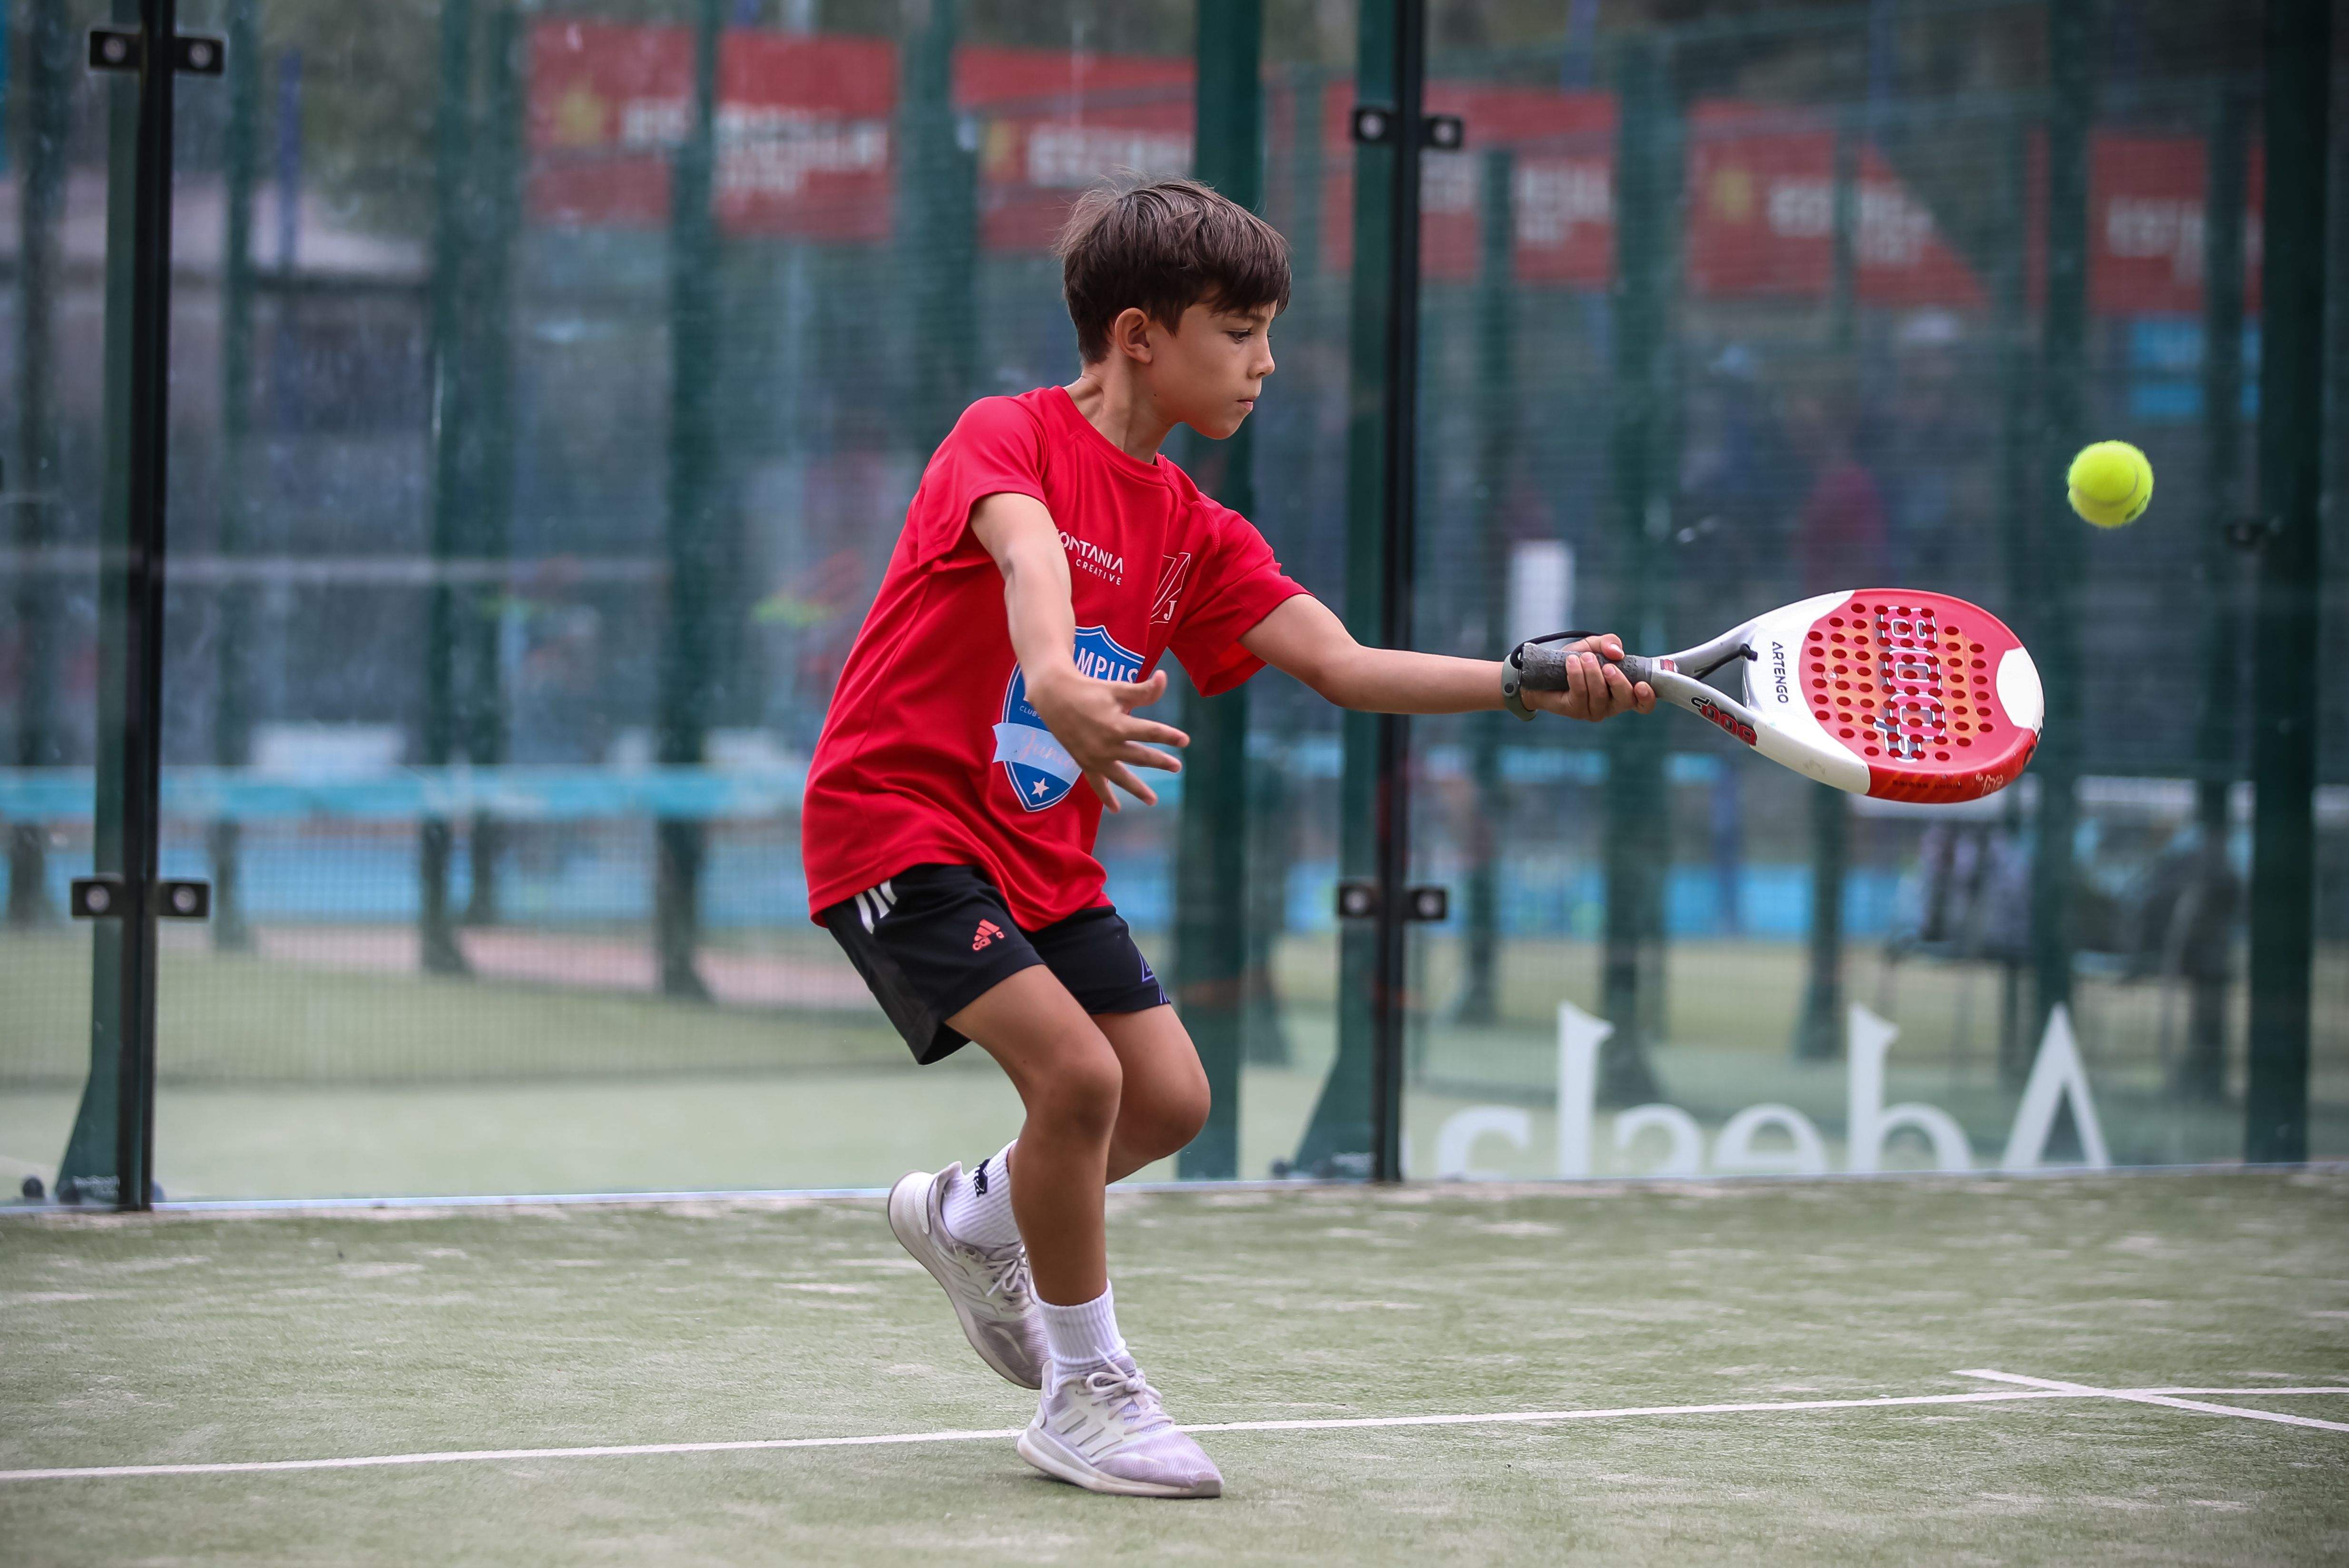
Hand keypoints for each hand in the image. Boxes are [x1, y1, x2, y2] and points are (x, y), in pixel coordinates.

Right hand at [1027, 666, 1189, 810]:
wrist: (1055, 697)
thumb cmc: (1090, 690)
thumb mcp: (1117, 688)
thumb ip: (1143, 690)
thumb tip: (1165, 677)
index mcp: (1117, 725)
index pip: (1150, 732)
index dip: (1169, 736)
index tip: (1185, 741)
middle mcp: (1107, 746)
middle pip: (1140, 756)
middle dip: (1160, 762)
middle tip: (1177, 767)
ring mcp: (1095, 758)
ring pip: (1121, 777)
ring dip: (1137, 789)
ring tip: (1152, 800)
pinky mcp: (1084, 763)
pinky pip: (1097, 784)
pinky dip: (1106, 797)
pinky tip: (1116, 809)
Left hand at [1524, 633, 1655, 721]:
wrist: (1542, 672)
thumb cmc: (1575, 660)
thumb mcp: (1594, 646)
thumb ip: (1609, 643)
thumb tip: (1618, 652)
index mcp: (1622, 691)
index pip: (1642, 704)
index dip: (1647, 698)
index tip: (1642, 684)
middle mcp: (1611, 705)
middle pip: (1625, 699)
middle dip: (1618, 681)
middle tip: (1607, 666)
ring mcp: (1593, 711)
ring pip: (1600, 694)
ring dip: (1592, 672)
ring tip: (1584, 657)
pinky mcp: (1575, 710)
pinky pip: (1580, 693)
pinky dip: (1576, 674)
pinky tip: (1571, 662)